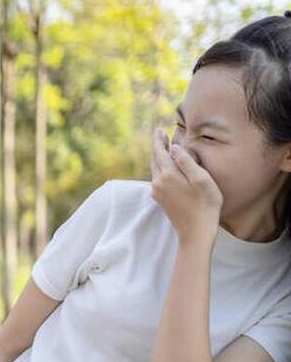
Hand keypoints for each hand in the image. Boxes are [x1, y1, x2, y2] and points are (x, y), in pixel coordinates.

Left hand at [150, 128, 222, 243]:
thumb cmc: (205, 205)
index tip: (158, 129)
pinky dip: (160, 167)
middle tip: (160, 134)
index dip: (158, 140)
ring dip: (158, 157)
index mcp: (168, 176)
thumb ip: (186, 162)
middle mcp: (158, 183)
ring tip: (163, 147)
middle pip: (154, 159)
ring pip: (155, 169)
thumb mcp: (202, 179)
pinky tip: (166, 166)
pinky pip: (157, 178)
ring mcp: (157, 192)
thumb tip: (173, 147)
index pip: (160, 152)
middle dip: (157, 146)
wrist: (196, 232)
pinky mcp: (160, 199)